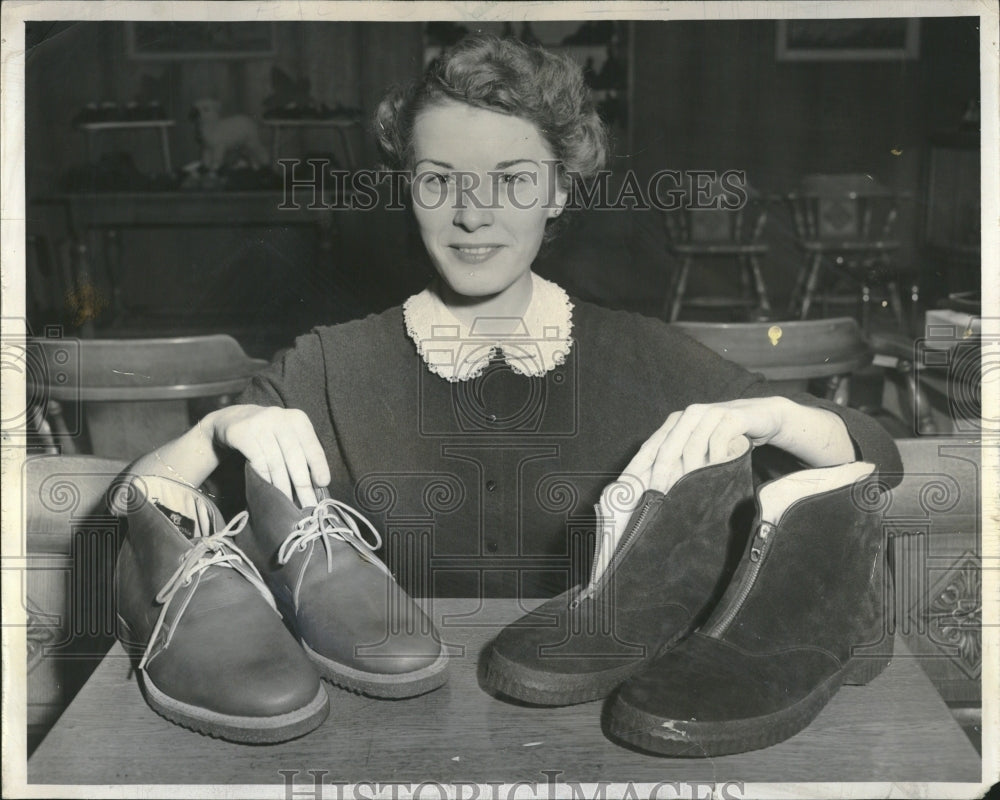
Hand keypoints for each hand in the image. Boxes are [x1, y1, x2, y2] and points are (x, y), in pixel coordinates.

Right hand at [207, 404, 329, 505]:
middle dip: (302, 484)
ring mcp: (260, 424)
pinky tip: (269, 493)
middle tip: (308, 505)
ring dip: (283, 487)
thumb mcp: (287, 435)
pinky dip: (265, 479)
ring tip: (288, 504)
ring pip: (276, 462)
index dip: (319, 465)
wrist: (233, 418)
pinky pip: (258, 462)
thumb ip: (301, 452)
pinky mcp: (243, 433)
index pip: (312, 445)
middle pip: (294, 456)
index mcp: (298, 419)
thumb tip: (316, 484)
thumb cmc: (268, 433)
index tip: (324, 484)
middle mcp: (280, 418)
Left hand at [593, 397, 789, 577]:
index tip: (625, 494)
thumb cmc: (726, 439)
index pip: (648, 449)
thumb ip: (680, 465)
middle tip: (658, 499)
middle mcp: (686, 416)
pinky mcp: (732, 415)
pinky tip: (719, 468)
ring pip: (691, 445)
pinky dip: (717, 456)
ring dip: (691, 470)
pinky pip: (719, 438)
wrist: (762, 417)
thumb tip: (655, 496)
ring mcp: (709, 413)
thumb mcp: (701, 450)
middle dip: (660, 476)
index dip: (635, 470)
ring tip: (692, 490)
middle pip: (665, 449)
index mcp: (673, 424)